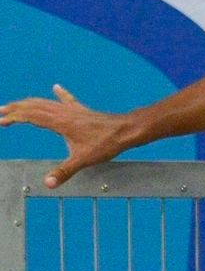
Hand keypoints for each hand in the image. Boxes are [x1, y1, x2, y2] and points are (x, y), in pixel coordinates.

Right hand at [0, 86, 139, 188]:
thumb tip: (47, 184)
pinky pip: (68, 100)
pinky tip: (56, 87)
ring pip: (47, 102)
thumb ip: (64, 171)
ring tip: (17, 105)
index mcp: (60, 122)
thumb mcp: (82, 160)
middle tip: (0, 112)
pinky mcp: (83, 111)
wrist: (127, 130)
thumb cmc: (106, 143)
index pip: (31, 116)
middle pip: (35, 106)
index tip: (0, 121)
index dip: (14, 117)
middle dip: (16, 108)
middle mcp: (65, 113)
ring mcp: (74, 110)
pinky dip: (60, 94)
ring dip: (30, 103)